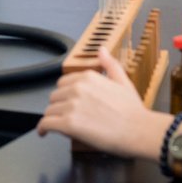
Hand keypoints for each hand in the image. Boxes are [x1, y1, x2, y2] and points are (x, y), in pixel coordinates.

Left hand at [37, 47, 167, 158]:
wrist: (139, 131)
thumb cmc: (133, 110)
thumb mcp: (123, 81)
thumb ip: (109, 65)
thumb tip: (101, 50)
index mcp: (87, 77)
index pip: (63, 83)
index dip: (64, 95)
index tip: (66, 102)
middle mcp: (76, 88)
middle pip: (54, 97)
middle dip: (58, 107)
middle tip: (64, 117)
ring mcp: (71, 106)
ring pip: (49, 111)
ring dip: (52, 119)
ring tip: (57, 126)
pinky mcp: (68, 124)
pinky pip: (46, 124)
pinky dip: (42, 129)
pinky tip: (43, 133)